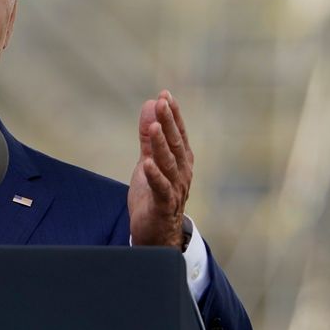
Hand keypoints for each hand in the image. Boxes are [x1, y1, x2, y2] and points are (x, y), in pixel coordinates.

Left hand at [128, 90, 192, 247]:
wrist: (156, 235)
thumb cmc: (154, 196)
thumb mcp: (149, 161)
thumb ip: (148, 137)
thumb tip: (150, 105)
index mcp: (180, 161)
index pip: (178, 134)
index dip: (173, 115)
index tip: (165, 95)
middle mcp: (182, 173)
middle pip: (175, 144)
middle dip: (169, 122)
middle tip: (162, 102)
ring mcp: (175, 189)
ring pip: (169, 164)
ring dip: (161, 145)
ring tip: (155, 127)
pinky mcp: (163, 205)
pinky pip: (161, 189)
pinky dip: (154, 176)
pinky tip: (147, 163)